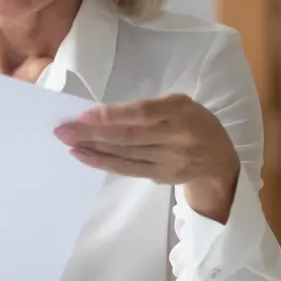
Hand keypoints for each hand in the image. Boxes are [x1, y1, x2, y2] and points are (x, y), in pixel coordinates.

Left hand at [54, 94, 240, 219]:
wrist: (219, 159)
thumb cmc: (193, 122)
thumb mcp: (179, 105)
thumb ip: (148, 109)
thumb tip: (101, 115)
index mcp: (180, 110)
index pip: (143, 113)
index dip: (113, 115)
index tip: (84, 115)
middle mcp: (176, 136)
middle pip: (128, 136)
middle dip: (91, 133)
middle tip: (62, 129)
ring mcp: (169, 160)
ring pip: (124, 154)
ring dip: (92, 148)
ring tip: (67, 141)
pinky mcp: (161, 176)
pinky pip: (126, 169)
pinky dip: (102, 162)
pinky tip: (83, 155)